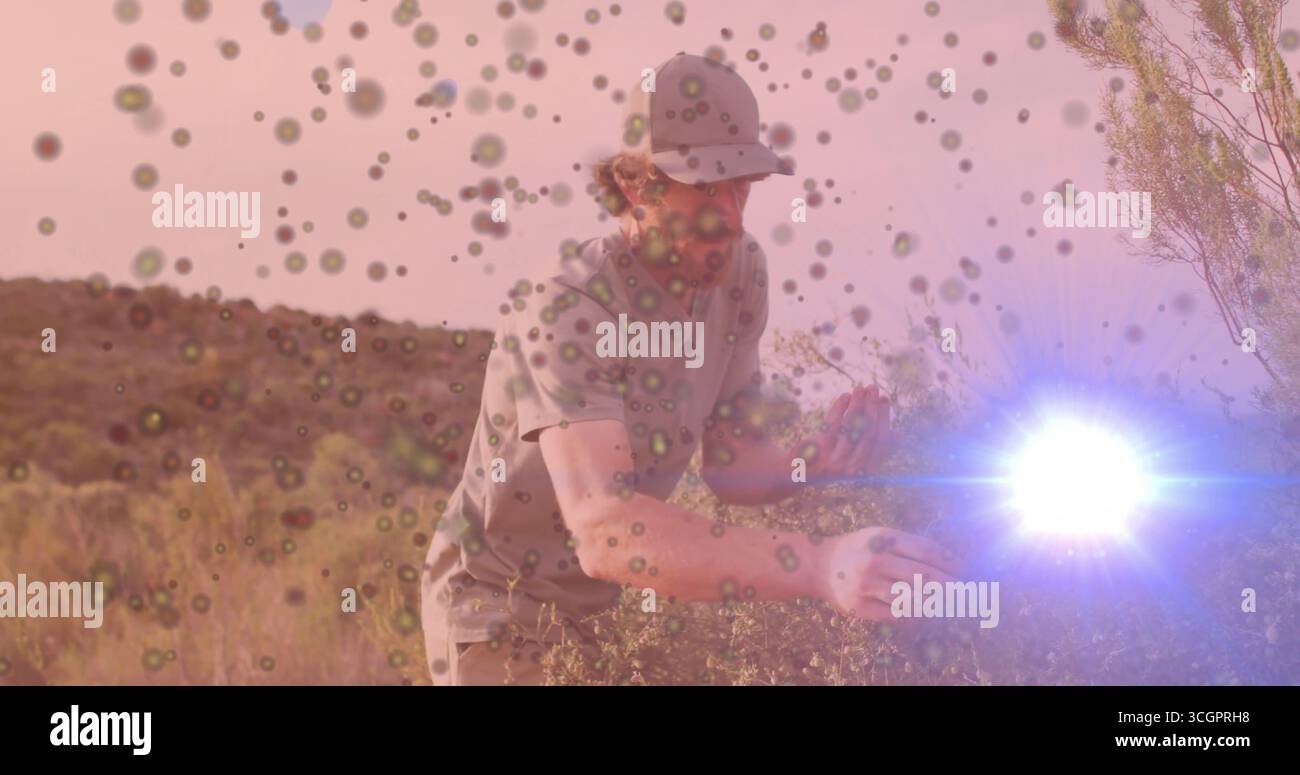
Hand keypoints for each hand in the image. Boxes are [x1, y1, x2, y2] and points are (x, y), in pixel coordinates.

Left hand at [794, 385, 894, 483]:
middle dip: (872, 406)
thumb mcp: (856, 459)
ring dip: (857, 403)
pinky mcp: (818, 450)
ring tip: (860, 388)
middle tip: (873, 388)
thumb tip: (901, 435)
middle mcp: (851, 469)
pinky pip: (833, 423)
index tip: (885, 400)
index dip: (884, 418)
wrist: (800, 473)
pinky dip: (840, 407)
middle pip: (867, 432)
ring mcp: (834, 460)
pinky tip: (845, 396)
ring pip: (851, 426)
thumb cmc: (833, 462)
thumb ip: (876, 448)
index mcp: (865, 472)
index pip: (881, 441)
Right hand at [816, 526, 962, 621]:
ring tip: (949, 604)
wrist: (819, 565)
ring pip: (911, 599)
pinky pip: (896, 616)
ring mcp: (866, 585)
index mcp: (883, 539)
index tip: (965, 571)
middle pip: (923, 576)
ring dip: (935, 604)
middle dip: (950, 586)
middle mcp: (875, 560)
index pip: (926, 550)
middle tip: (966, 592)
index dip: (950, 562)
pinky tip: (924, 613)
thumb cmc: (858, 549)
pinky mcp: (860, 607)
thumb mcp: (880, 536)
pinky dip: (915, 617)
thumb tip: (949, 561)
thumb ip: (910, 546)